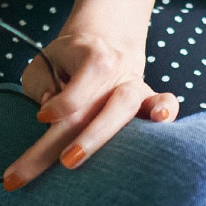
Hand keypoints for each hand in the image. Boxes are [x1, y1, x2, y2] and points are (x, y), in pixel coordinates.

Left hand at [0, 17, 178, 189]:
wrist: (104, 44)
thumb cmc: (67, 61)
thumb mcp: (45, 64)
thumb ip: (40, 85)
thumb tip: (50, 115)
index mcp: (90, 59)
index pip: (76, 90)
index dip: (59, 106)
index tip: (41, 117)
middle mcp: (116, 71)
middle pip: (102, 107)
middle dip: (86, 138)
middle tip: (67, 161)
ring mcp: (136, 87)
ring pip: (127, 106)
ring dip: (108, 133)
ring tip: (99, 153)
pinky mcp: (150, 100)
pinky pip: (166, 103)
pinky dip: (166, 111)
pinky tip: (161, 120)